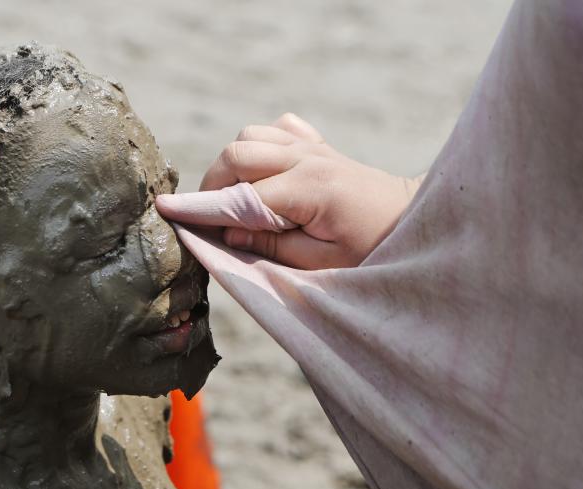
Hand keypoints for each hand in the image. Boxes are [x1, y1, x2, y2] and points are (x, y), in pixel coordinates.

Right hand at [156, 113, 422, 268]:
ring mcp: (315, 148)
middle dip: (213, 185)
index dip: (199, 207)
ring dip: (234, 163)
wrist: (418, 226)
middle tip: (209, 218)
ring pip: (253, 136)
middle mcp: (309, 159)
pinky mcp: (321, 147)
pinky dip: (262, 146)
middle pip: (238, 154)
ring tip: (236, 198)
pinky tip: (265, 172)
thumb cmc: (373, 254)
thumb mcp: (321, 265)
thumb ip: (270, 246)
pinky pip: (279, 130)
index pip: (239, 197)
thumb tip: (225, 233)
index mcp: (309, 190)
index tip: (164, 208)